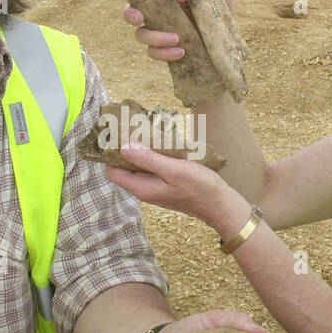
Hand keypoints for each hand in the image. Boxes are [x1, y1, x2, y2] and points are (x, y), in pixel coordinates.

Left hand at [106, 142, 239, 227]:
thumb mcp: (174, 170)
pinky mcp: (165, 184)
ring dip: (139, 151)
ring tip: (144, 131)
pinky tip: (160, 143)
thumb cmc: (200, 187)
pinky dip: (152, 155)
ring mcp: (155, 187)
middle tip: (130, 127)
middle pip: (124, 168)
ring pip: (139, 167)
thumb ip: (148, 160)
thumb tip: (123, 148)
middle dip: (124, 149)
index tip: (115, 135)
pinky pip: (152, 168)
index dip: (110, 154)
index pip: (113, 172)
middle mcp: (145, 189)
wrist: (221, 205)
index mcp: (142, 188)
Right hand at [122, 0, 233, 62]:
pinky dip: (163, 53)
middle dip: (131, 12)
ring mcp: (157, 29)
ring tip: (177, 39)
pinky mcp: (159, 48)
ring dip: (154, 37)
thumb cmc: (219, 16)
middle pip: (134, 6)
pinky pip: (152, 51)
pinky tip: (181, 52)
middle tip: (140, 17)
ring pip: (139, 33)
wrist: (223, 49)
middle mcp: (160, 7)